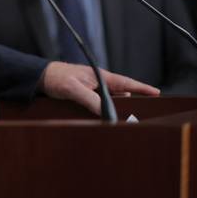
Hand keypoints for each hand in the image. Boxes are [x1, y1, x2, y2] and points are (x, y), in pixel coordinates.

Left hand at [37, 61, 160, 114]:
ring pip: (110, 101)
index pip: (127, 83)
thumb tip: (105, 112)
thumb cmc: (56, 78)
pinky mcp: (85, 96)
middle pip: (122, 94)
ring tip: (124, 120)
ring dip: (115, 109)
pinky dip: (103, 111)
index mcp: (101, 77)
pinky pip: (99, 104)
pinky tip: (103, 119)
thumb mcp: (73, 89)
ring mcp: (92, 89)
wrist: (39, 77)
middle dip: (132, 102)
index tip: (157, 93)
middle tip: (143, 113)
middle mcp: (99, 83)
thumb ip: (90, 100)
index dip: (142, 88)